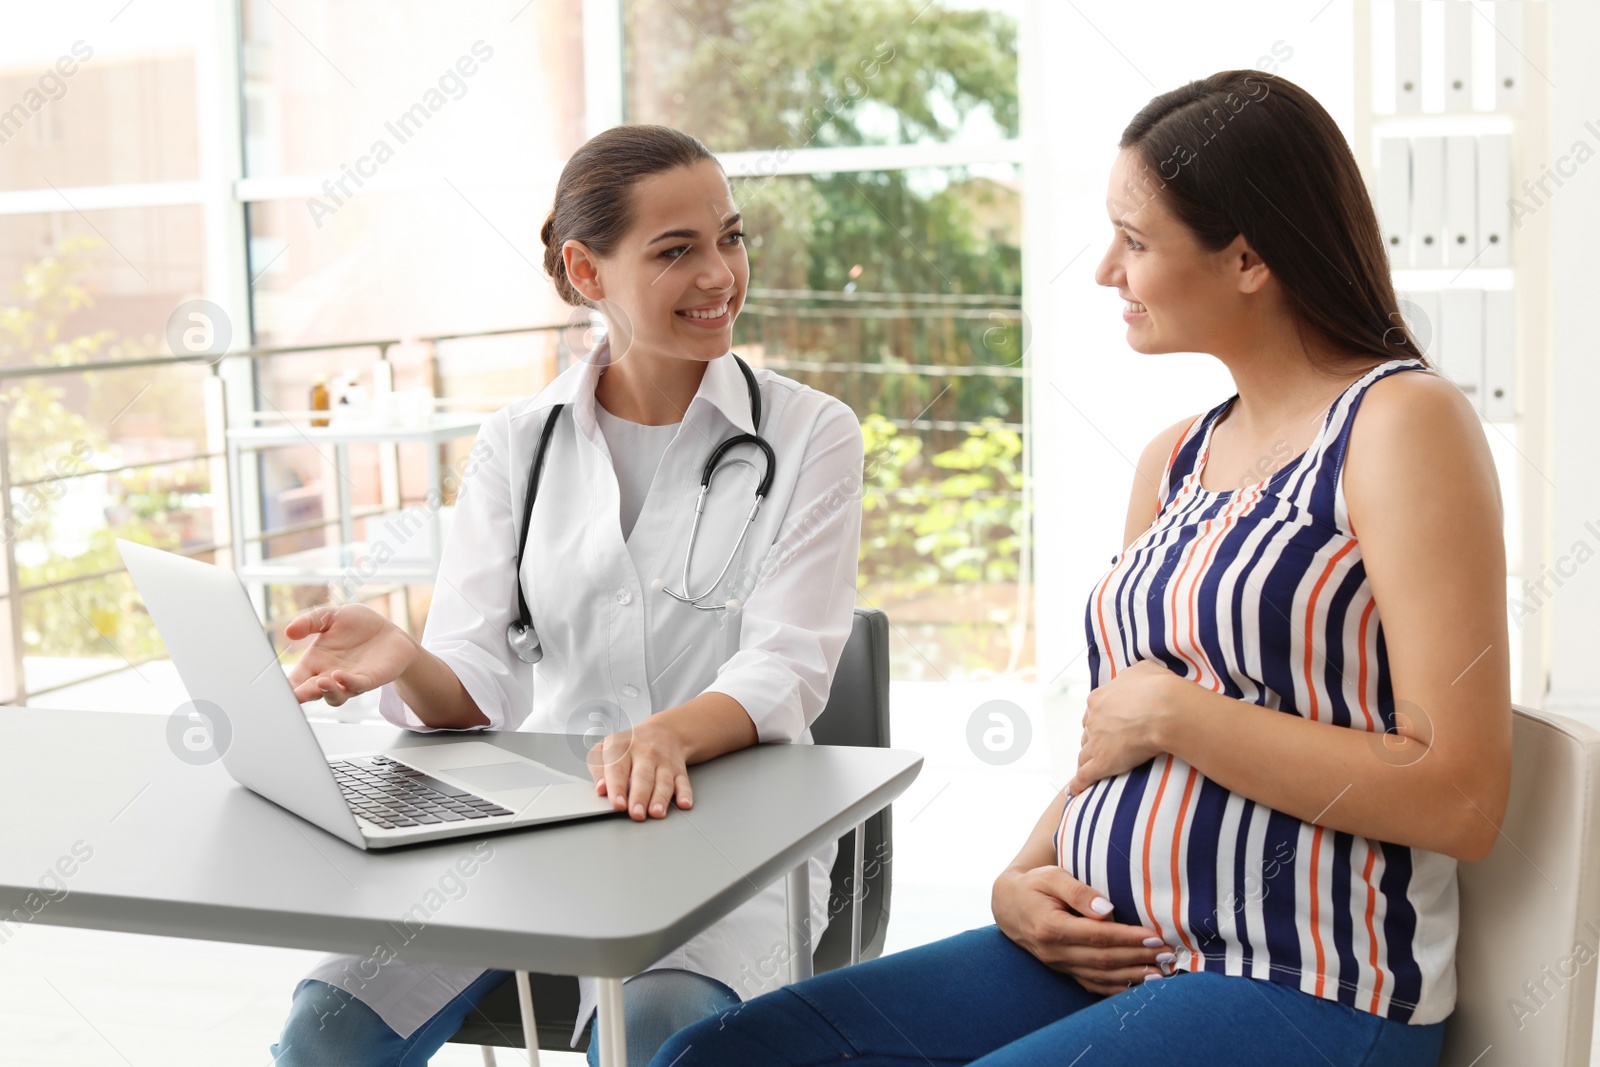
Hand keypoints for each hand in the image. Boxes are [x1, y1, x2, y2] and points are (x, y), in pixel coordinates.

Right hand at [284, 604, 418, 705]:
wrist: (389, 632)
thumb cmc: (359, 626)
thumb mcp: (331, 616)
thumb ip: (310, 622)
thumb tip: (289, 630)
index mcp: (316, 662)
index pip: (296, 680)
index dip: (286, 686)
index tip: (276, 688)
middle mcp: (329, 675)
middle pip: (311, 692)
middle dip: (302, 695)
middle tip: (295, 695)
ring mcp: (349, 681)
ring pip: (334, 696)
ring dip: (327, 691)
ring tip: (321, 682)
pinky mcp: (369, 679)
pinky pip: (357, 686)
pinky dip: (348, 683)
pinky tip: (341, 675)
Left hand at [587, 716, 693, 821]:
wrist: (663, 732)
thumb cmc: (628, 746)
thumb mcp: (604, 749)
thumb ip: (598, 769)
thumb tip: (600, 788)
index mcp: (623, 748)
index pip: (618, 769)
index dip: (617, 788)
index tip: (617, 804)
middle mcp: (645, 754)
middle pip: (643, 777)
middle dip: (639, 797)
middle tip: (636, 813)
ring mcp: (664, 762)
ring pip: (663, 782)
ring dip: (660, 798)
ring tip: (656, 813)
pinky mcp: (679, 770)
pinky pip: (684, 782)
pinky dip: (685, 793)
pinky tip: (684, 803)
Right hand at [992, 865, 1173, 994]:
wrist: (1008, 904)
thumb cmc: (1034, 885)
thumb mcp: (1052, 876)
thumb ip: (1079, 891)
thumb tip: (1107, 909)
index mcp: (1051, 927)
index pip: (1098, 936)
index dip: (1128, 938)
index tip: (1155, 936)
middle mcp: (1054, 952)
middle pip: (1103, 960)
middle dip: (1138, 958)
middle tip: (1167, 955)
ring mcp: (1058, 965)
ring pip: (1100, 976)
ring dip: (1132, 977)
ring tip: (1161, 973)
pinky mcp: (1063, 970)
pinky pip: (1091, 984)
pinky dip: (1116, 988)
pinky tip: (1137, 986)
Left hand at [1067, 659, 1180, 795]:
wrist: (1165, 709)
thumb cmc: (1158, 688)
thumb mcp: (1143, 670)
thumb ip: (1132, 676)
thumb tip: (1131, 679)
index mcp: (1099, 699)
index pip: (1094, 712)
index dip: (1101, 720)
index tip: (1108, 726)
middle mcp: (1093, 719)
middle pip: (1088, 733)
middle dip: (1095, 740)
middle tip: (1104, 747)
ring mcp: (1096, 742)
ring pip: (1085, 754)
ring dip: (1088, 761)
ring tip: (1090, 770)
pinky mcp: (1102, 762)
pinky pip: (1085, 776)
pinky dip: (1079, 784)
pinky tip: (1074, 791)